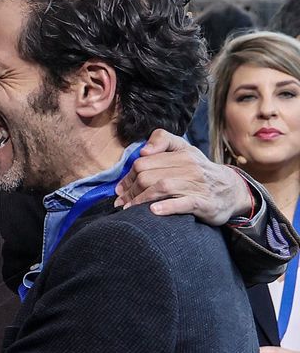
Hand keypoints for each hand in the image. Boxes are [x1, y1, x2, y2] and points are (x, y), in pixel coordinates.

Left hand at [113, 129, 250, 224]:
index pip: (144, 162)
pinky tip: (153, 211)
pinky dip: (167, 206)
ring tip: (128, 209)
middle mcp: (190, 167)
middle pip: (148, 175)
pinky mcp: (204, 203)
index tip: (120, 189)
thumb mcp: (185, 150)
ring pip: (162, 187)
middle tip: (121, 202)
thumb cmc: (200, 172)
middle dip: (130, 190)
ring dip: (140, 199)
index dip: (127, 176)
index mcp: (182, 153)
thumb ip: (164, 141)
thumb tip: (143, 150)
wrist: (233, 191)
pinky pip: (184, 204)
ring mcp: (197, 185)